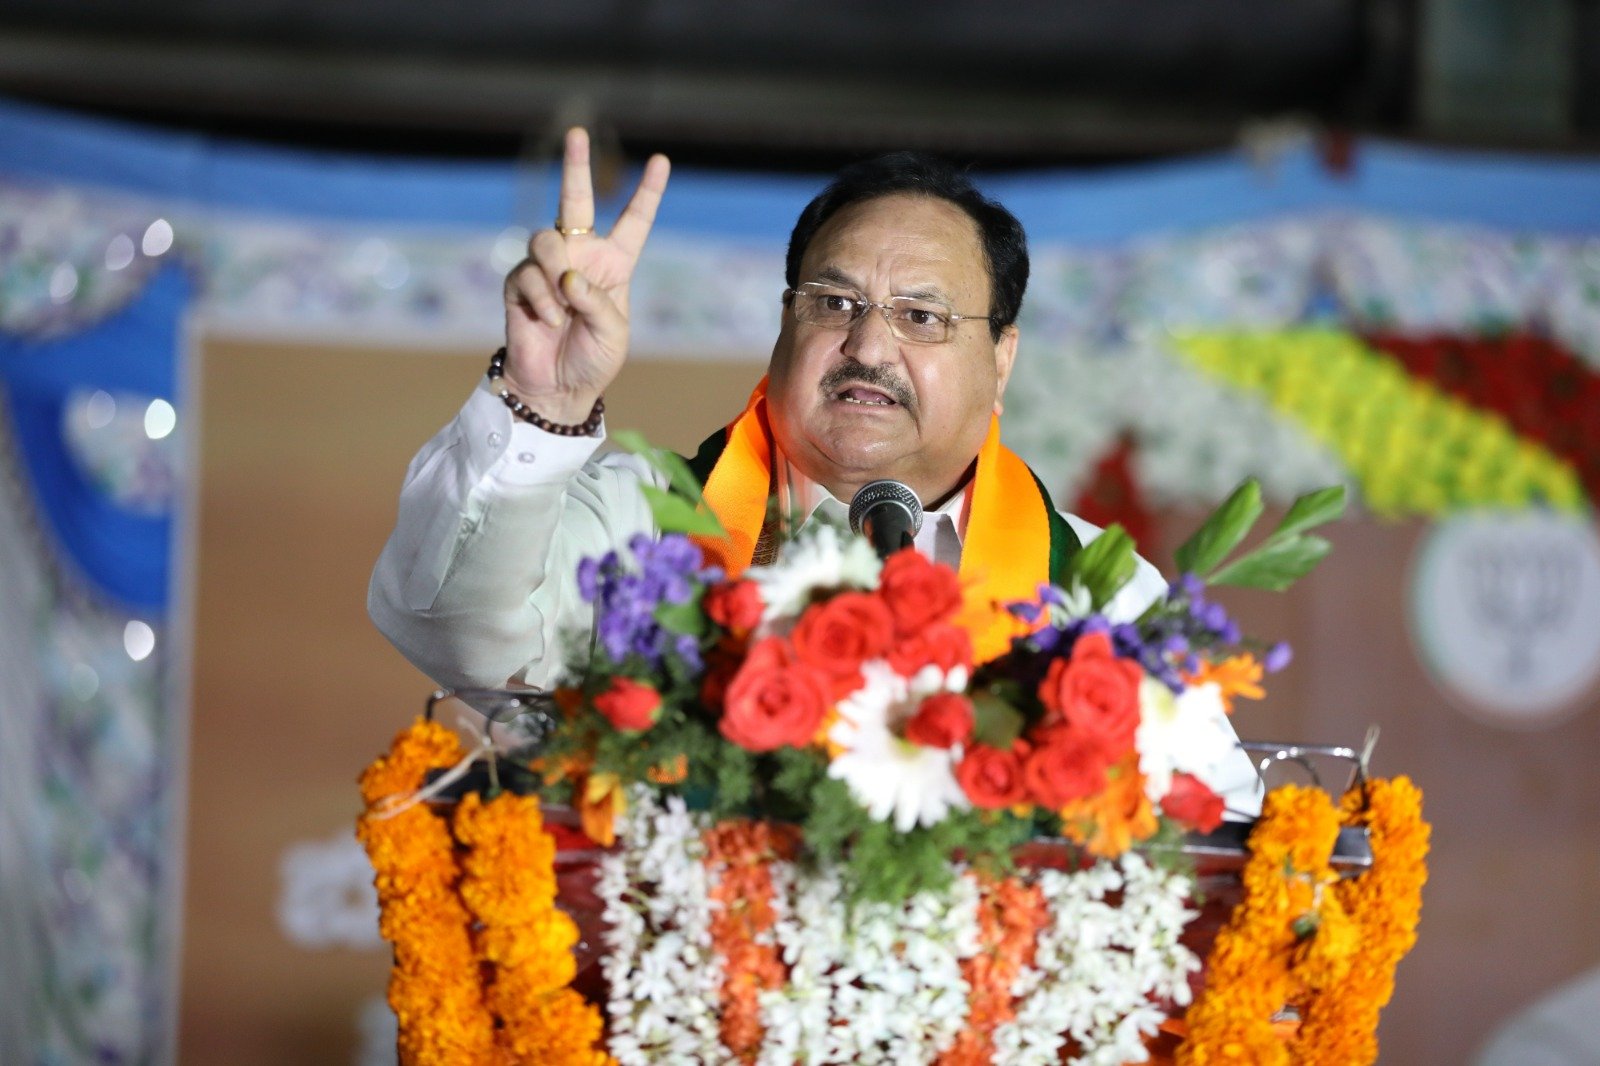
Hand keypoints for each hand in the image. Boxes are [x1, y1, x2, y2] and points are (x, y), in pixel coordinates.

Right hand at [501, 128, 670, 422]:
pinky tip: (546, 321)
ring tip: (562, 310)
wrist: (556, 387)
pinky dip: (541, 300)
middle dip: (576, 166)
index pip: (633, 222)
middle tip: (577, 132)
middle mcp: (580, 256)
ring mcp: (547, 267)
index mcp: (614, 265)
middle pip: (575, 201)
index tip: (661, 161)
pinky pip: (528, 275)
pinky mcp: (519, 283)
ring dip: (555, 274)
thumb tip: (567, 276)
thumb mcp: (613, 333)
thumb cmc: (593, 359)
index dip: (647, 193)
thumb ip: (597, 302)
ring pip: (544, 240)